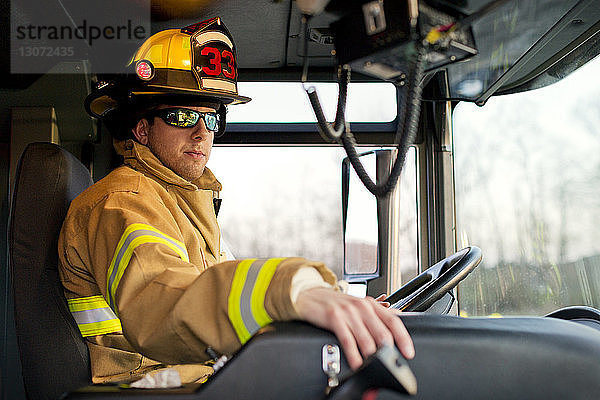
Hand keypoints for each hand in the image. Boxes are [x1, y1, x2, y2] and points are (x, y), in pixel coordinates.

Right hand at [294, 287, 414, 369]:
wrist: (311, 296)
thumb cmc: (336, 303)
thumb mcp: (359, 305)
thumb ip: (376, 316)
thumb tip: (396, 325)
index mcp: (371, 304)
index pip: (393, 321)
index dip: (403, 338)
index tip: (408, 352)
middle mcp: (362, 307)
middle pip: (382, 333)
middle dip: (388, 351)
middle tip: (389, 363)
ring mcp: (348, 312)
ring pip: (367, 339)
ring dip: (372, 357)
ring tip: (374, 366)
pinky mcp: (334, 318)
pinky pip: (348, 340)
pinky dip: (354, 355)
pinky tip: (357, 363)